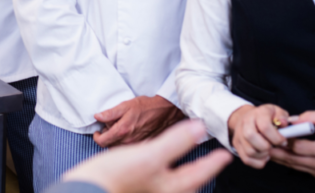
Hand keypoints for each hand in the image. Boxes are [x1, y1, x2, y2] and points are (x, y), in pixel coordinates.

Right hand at [63, 120, 232, 192]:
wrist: (88, 190)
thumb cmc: (118, 176)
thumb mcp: (150, 155)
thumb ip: (177, 142)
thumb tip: (200, 128)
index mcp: (171, 186)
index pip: (199, 173)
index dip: (213, 162)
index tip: (225, 155)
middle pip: (188, 184)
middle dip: (199, 174)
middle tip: (211, 164)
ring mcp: (150, 192)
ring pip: (174, 186)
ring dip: (184, 176)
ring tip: (189, 170)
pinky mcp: (137, 190)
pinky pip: (160, 185)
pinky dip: (166, 178)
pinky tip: (159, 174)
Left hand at [93, 95, 184, 146]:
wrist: (166, 112)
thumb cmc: (146, 107)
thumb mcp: (126, 105)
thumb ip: (110, 113)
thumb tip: (97, 117)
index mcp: (122, 131)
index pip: (102, 142)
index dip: (97, 137)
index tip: (98, 132)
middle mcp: (129, 141)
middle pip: (110, 147)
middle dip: (107, 138)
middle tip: (109, 129)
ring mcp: (137, 146)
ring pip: (120, 150)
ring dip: (116, 142)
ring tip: (119, 131)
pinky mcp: (144, 147)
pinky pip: (131, 150)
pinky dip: (127, 145)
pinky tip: (129, 136)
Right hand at [227, 103, 289, 168]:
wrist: (248, 117)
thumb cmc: (267, 117)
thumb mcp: (277, 112)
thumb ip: (282, 116)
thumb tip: (283, 123)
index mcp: (258, 113)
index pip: (264, 127)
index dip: (276, 138)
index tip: (283, 141)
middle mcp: (245, 122)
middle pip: (251, 137)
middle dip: (266, 146)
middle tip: (273, 146)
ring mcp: (239, 134)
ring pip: (249, 151)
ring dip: (263, 155)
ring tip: (268, 151)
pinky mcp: (237, 145)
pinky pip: (246, 160)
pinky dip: (258, 162)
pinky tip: (263, 156)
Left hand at [269, 111, 314, 178]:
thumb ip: (312, 116)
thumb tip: (293, 119)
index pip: (297, 147)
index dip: (284, 139)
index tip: (276, 132)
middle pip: (291, 159)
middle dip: (276, 150)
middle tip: (264, 142)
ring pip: (293, 166)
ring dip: (280, 157)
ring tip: (268, 147)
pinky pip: (300, 168)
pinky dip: (290, 161)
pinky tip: (282, 153)